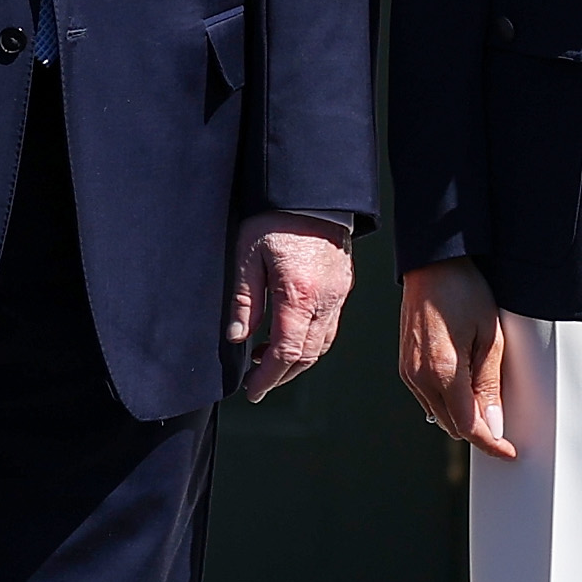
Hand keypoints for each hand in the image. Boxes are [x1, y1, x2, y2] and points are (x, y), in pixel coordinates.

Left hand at [226, 213, 354, 403]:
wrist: (312, 191)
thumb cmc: (276, 216)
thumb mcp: (247, 255)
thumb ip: (245, 299)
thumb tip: (237, 335)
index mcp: (299, 295)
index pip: (286, 353)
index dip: (268, 377)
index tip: (253, 390)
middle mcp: (325, 300)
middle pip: (308, 356)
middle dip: (282, 375)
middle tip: (259, 383)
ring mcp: (339, 294)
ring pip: (323, 344)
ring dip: (298, 360)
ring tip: (268, 361)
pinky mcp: (343, 285)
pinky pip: (330, 326)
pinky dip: (311, 341)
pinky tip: (290, 335)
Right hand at [397, 255, 514, 458]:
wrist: (433, 266)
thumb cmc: (463, 292)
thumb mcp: (490, 338)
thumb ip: (489, 385)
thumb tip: (493, 423)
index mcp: (443, 372)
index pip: (468, 426)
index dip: (491, 443)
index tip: (508, 451)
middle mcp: (420, 377)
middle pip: (452, 426)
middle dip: (478, 431)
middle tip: (503, 425)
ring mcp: (409, 372)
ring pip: (439, 414)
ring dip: (462, 416)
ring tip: (486, 401)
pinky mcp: (406, 366)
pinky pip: (428, 398)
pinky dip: (448, 402)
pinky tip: (465, 386)